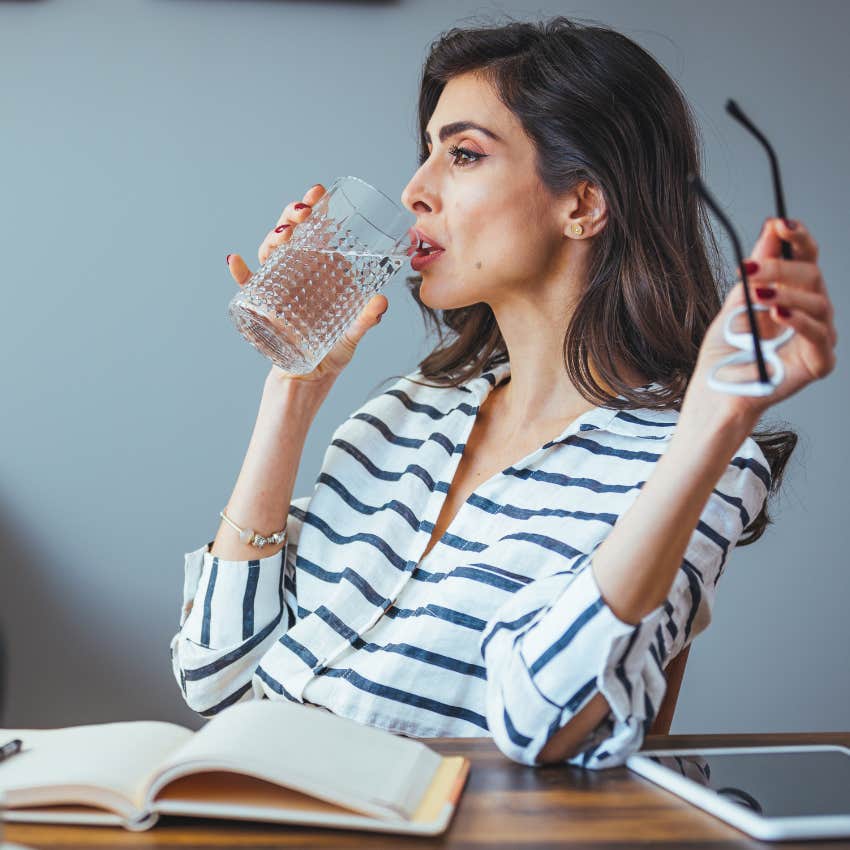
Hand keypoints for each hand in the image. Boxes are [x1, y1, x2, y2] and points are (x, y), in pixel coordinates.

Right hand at [226, 183, 388, 387]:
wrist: (308, 378)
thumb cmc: (332, 353)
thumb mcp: (352, 336)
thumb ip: (366, 320)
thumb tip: (382, 301)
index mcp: (321, 273)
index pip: (317, 234)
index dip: (315, 211)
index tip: (319, 193)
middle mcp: (299, 275)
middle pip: (292, 237)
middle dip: (294, 217)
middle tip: (303, 210)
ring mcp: (279, 289)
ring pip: (271, 254)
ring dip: (273, 238)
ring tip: (284, 234)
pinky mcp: (262, 307)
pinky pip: (248, 286)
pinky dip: (240, 273)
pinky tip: (236, 262)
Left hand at [687, 217, 836, 426]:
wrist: (717, 388)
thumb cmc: (728, 349)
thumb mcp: (738, 300)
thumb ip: (757, 268)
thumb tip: (770, 228)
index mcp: (794, 293)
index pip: (805, 257)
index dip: (797, 238)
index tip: (780, 222)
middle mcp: (811, 311)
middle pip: (812, 276)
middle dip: (779, 268)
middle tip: (748, 269)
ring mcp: (818, 336)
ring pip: (818, 302)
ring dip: (786, 294)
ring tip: (759, 296)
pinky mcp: (819, 361)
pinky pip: (819, 336)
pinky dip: (799, 321)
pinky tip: (778, 313)